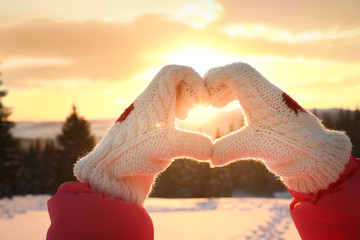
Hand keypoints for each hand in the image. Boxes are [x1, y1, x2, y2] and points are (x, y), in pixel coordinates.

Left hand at [74, 65, 211, 204]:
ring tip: (186, 118)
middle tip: (196, 108)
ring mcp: (149, 117)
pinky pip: (167, 113)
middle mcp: (150, 104)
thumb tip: (211, 150)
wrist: (109, 173)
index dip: (192, 78)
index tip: (200, 101)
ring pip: (171, 98)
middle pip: (175, 82)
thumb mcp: (165, 147)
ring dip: (184, 103)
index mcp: (153, 99)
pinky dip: (178, 117)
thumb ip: (193, 144)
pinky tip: (179, 133)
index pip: (173, 72)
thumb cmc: (131, 155)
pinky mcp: (148, 131)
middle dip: (191, 92)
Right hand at [205, 62, 351, 193]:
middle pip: (238, 71)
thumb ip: (231, 149)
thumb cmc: (291, 147)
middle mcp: (266, 92)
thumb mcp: (258, 148)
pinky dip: (231, 94)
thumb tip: (209, 158)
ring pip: (242, 79)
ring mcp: (267, 98)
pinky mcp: (268, 106)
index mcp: (263, 96)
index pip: (237, 72)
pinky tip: (224, 107)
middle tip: (206, 100)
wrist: (316, 152)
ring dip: (224, 88)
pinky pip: (246, 89)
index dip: (216, 79)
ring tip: (213, 104)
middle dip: (217, 81)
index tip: (206, 99)